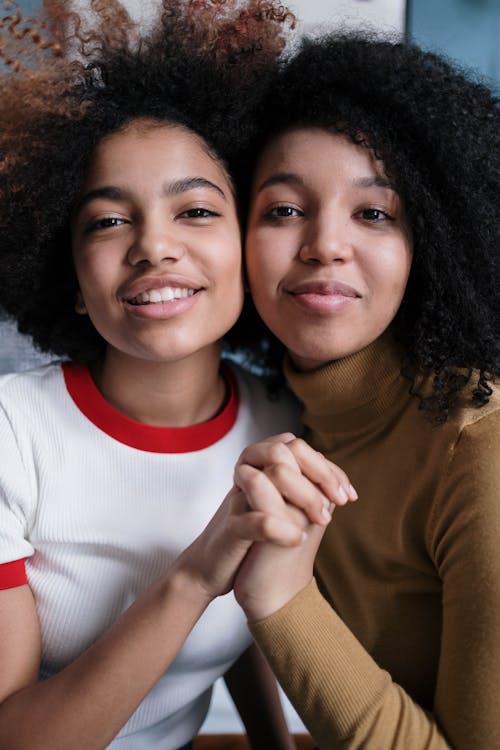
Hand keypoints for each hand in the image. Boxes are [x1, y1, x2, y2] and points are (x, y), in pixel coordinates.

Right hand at [175, 433, 355, 604]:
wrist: (211, 567)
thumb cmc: (251, 536)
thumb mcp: (278, 506)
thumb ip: (300, 487)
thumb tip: (339, 479)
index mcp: (259, 467)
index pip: (298, 449)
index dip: (328, 469)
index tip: (349, 495)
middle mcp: (247, 474)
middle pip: (283, 452)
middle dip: (318, 474)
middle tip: (339, 502)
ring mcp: (237, 499)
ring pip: (271, 477)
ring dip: (304, 496)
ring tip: (323, 520)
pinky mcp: (230, 528)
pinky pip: (255, 520)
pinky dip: (280, 528)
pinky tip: (300, 539)